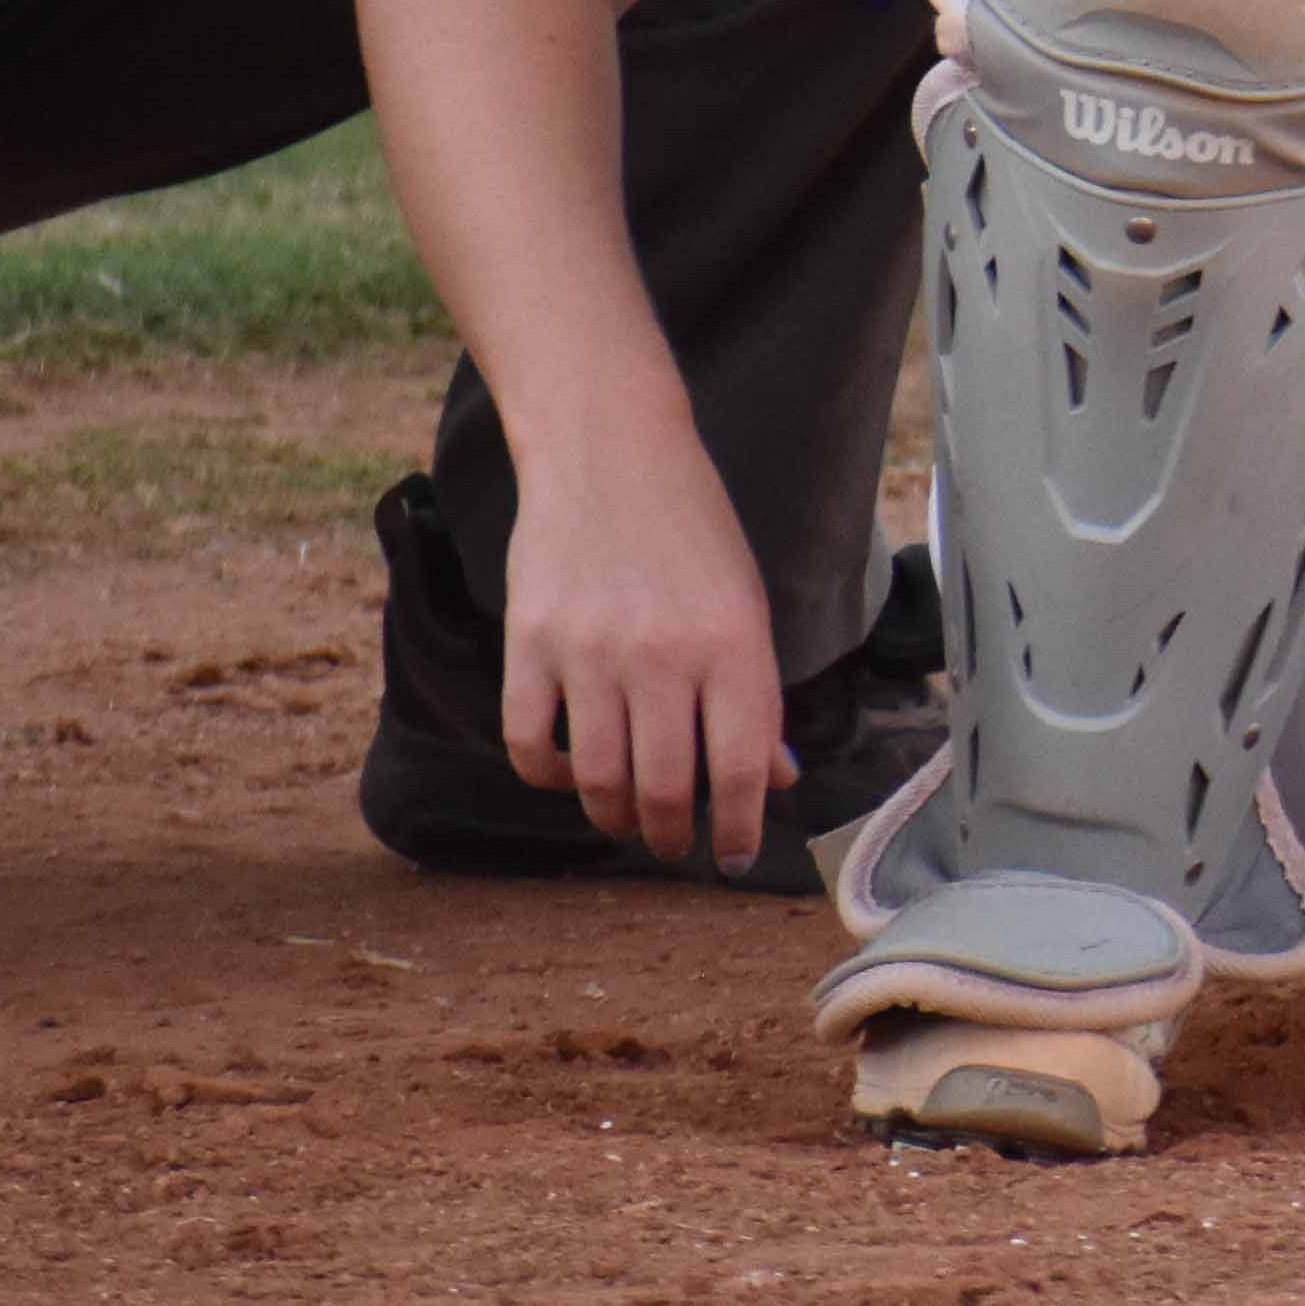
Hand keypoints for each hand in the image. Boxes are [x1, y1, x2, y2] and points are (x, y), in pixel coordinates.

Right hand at [500, 433, 792, 871]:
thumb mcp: (745, 601)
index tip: (740, 855)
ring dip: (617, 818)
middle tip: (677, 843)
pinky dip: (550, 777)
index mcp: (733, 641)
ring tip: (630, 818)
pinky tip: (570, 774)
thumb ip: (756, 693)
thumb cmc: (691, 528)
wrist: (609, 450)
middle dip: (675, 835)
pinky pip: (530, 745)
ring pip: (599, 780)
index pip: (743, 766)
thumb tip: (775, 778)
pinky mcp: (529, 643)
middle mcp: (663, 653)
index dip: (744, 825)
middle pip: (666, 788)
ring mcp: (589, 651)